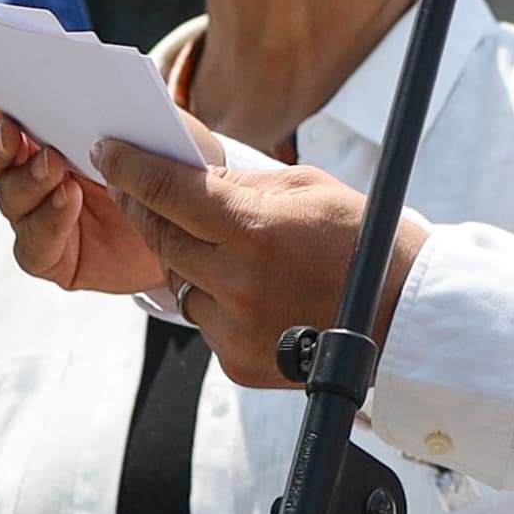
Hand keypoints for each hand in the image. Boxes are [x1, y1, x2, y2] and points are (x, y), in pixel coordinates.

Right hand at [0, 73, 168, 296]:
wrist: (197, 220)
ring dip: (28, 179)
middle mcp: (28, 166)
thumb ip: (117, 100)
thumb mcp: (153, 119)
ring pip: (8, 196)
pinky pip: (33, 244)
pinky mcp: (52, 255)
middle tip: (11, 132)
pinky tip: (70, 202)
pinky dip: (48, 221)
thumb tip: (86, 79)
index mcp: (40, 122)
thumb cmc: (171, 158)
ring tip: (56, 165)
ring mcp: (37, 212)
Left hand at [91, 138, 422, 388]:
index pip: (170, 192)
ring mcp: (234, 329)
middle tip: (132, 185)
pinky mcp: (236, 363)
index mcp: (255, 231)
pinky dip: (215, 299)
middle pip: (161, 238)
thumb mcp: (309, 189)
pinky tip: (252, 289)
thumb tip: (190, 173)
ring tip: (220, 243)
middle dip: (143, 207)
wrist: (405, 316)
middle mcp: (237, 283)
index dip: (132, 168)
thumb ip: (242, 184)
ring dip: (185, 258)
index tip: (108, 151)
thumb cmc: (363, 241)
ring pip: (179, 283)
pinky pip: (204, 321)